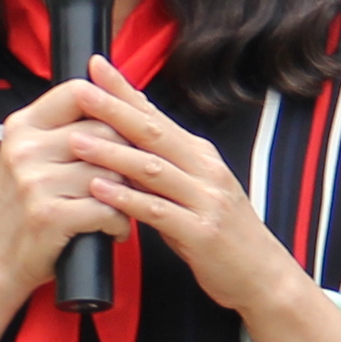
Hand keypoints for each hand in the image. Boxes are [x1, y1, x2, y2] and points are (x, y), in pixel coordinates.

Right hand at [0, 75, 133, 291]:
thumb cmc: (21, 209)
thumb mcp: (28, 158)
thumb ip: (62, 129)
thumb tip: (119, 99)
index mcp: (22, 127)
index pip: (79, 92)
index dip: (112, 105)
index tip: (127, 127)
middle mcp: (26, 149)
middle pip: (105, 131)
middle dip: (126, 157)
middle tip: (129, 178)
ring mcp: (36, 182)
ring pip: (111, 171)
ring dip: (126, 194)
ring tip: (119, 207)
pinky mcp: (50, 216)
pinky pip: (108, 208)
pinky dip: (119, 223)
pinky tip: (112, 230)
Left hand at [53, 61, 330, 333]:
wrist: (264, 276)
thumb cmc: (221, 235)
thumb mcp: (194, 191)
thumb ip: (162, 169)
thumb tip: (123, 143)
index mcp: (200, 156)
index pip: (156, 116)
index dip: (126, 90)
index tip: (96, 65)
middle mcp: (206, 170)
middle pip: (153, 133)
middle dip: (115, 110)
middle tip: (81, 91)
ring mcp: (206, 200)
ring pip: (153, 169)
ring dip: (113, 153)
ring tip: (76, 141)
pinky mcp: (202, 232)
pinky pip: (159, 212)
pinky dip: (127, 200)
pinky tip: (99, 191)